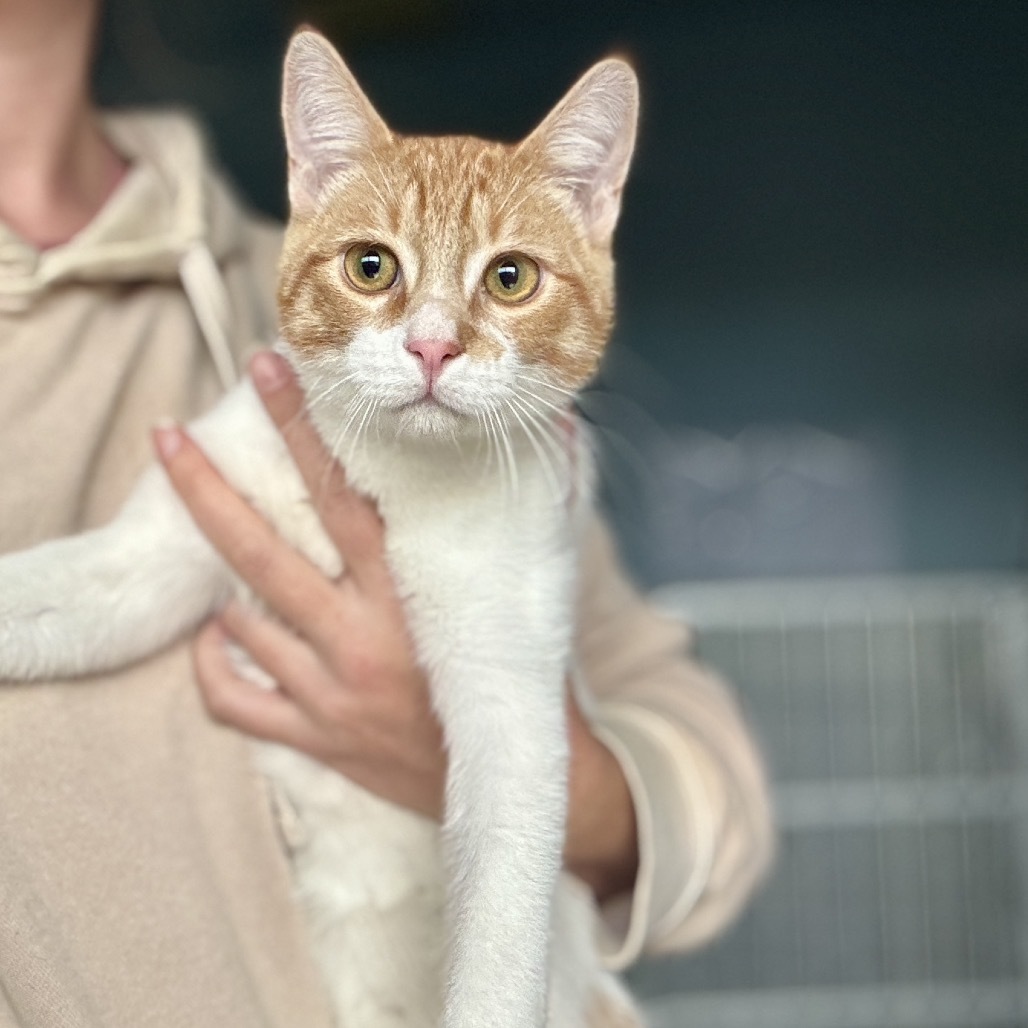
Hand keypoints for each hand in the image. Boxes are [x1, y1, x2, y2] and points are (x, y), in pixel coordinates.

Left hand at [154, 350, 637, 895]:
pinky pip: (234, 703)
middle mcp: (360, 645)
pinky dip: (212, 665)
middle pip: (261, 555)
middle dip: (206, 488)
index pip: (342, 499)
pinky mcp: (316, 742)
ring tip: (221, 543)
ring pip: (242, 625)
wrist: (519, 783)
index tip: (265, 373)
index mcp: (410, 600)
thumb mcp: (521, 597)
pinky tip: (215, 633)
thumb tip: (559, 444)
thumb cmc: (519, 677)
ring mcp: (329, 699)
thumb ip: (515, 525)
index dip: (302, 431)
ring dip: (223, 579)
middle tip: (166, 435)